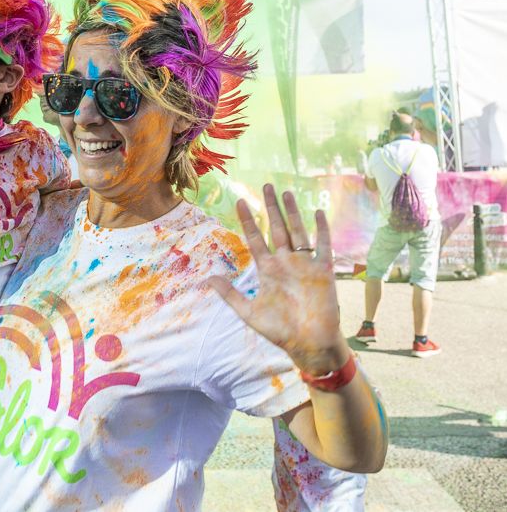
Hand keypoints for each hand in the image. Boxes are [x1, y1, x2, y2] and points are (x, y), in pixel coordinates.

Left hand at [207, 184, 346, 375]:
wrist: (309, 344)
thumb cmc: (280, 330)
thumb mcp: (249, 311)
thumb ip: (229, 294)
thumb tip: (206, 279)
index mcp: (267, 270)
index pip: (255, 238)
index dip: (248, 220)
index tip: (240, 202)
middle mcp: (285, 263)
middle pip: (276, 228)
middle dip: (270, 207)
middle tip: (266, 185)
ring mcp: (304, 265)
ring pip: (297, 231)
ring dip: (292, 212)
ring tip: (285, 192)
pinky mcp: (323, 271)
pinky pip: (323, 245)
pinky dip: (321, 229)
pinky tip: (318, 212)